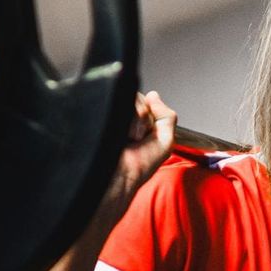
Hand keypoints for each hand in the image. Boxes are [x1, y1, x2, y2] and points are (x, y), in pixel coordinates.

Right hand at [95, 90, 175, 227]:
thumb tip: (154, 95)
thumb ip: (167, 116)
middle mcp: (122, 117)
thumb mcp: (164, 140)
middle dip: (145, 119)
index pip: (147, 101)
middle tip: (138, 139)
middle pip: (139, 98)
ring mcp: (111, 114)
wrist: (120, 175)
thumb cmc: (139, 165)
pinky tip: (122, 132)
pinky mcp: (103, 111)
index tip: (147, 135)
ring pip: (131, 99)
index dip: (151, 117)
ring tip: (129, 137)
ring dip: (136, 120)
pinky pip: (120, 99)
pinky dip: (128, 116)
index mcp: (135, 122)